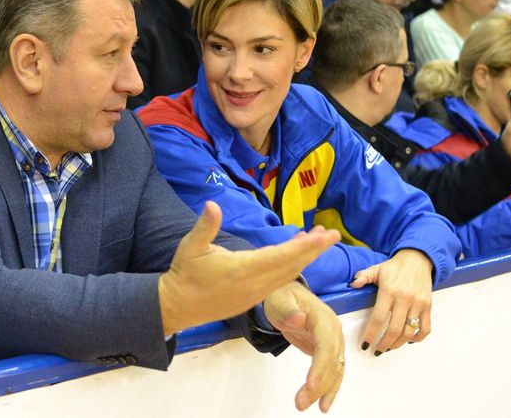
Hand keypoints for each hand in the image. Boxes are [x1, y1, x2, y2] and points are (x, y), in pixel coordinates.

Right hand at [158, 202, 339, 335]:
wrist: (178, 306)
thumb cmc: (184, 274)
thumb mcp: (190, 247)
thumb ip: (205, 226)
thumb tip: (212, 204)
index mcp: (242, 269)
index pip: (281, 256)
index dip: (305, 246)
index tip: (324, 235)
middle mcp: (254, 283)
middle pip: (292, 266)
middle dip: (315, 250)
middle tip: (332, 234)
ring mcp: (256, 293)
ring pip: (288, 274)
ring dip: (305, 258)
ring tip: (318, 240)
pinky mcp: (253, 298)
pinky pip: (280, 281)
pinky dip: (292, 266)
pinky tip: (295, 255)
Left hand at [264, 281, 344, 412]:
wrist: (286, 295)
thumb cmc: (281, 297)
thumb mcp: (278, 301)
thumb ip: (288, 311)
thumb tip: (299, 319)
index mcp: (323, 317)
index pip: (326, 345)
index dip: (320, 366)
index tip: (311, 384)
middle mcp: (333, 330)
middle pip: (330, 362)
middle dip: (318, 384)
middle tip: (300, 402)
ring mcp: (333, 341)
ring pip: (333, 370)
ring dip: (322, 391)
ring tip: (305, 405)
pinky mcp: (328, 350)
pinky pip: (333, 371)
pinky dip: (330, 388)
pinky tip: (323, 404)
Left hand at [349, 248, 432, 352]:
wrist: (418, 259)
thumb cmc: (394, 267)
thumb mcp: (376, 269)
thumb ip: (363, 276)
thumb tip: (352, 284)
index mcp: (389, 291)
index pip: (378, 318)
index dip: (371, 334)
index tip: (365, 344)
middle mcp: (404, 299)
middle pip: (394, 329)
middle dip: (384, 343)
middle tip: (377, 350)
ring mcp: (418, 304)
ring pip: (409, 331)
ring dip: (399, 343)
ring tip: (389, 347)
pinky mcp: (428, 306)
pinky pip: (425, 328)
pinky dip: (418, 338)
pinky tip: (409, 340)